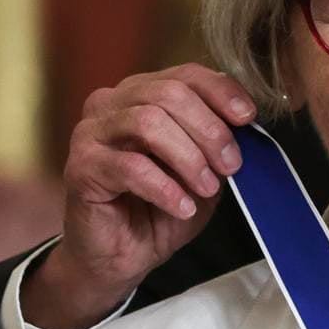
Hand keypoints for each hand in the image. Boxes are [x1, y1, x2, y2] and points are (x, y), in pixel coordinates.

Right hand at [24, 64, 256, 328]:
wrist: (123, 254)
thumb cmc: (163, 205)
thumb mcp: (205, 169)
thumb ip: (219, 141)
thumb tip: (245, 122)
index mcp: (144, 93)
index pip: (186, 74)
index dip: (221, 92)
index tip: (248, 118)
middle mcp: (112, 103)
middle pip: (168, 94)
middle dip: (209, 129)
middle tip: (231, 165)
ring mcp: (91, 133)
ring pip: (147, 123)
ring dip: (189, 157)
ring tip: (208, 188)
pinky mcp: (81, 168)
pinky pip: (129, 167)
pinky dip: (165, 188)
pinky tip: (183, 207)